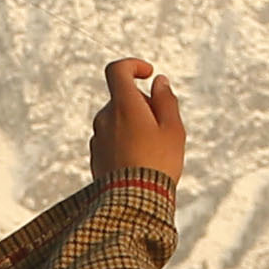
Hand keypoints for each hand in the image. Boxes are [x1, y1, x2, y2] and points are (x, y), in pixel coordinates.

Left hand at [88, 56, 184, 190]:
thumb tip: (158, 81)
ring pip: (118, 120)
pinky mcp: (95, 156)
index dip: (133, 65)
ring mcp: (97, 138)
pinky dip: (126, 141)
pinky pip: (112, 139)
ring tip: (154, 149)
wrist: (133, 202)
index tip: (149, 74)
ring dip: (135, 125)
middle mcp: (104, 118)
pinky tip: (141, 162)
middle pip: (123, 99)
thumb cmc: (158, 163)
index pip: (116, 70)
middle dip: (144, 104)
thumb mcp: (172, 129)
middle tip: (164, 128)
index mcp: (123, 105)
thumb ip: (166, 100)